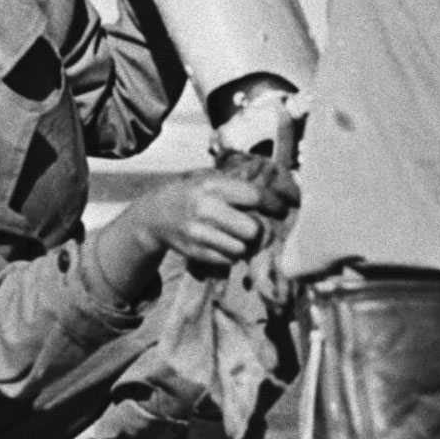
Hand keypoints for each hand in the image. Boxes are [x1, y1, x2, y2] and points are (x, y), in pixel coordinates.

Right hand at [137, 162, 297, 268]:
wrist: (154, 214)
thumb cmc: (191, 192)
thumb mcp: (209, 177)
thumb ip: (237, 183)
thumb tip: (279, 191)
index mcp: (212, 185)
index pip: (254, 196)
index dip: (275, 203)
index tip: (285, 208)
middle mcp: (205, 209)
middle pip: (252, 229)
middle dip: (258, 229)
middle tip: (258, 225)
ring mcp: (199, 234)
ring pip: (241, 248)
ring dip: (245, 243)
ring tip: (238, 234)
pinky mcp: (195, 253)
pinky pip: (228, 260)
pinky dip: (231, 254)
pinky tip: (224, 242)